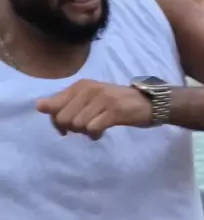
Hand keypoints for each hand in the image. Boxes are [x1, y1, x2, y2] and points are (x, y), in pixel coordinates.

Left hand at [36, 80, 152, 139]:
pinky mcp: (114, 111)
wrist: (148, 102)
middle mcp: (90, 89)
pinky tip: (102, 132)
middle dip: (72, 128)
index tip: (67, 127)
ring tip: (96, 127)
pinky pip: (93, 128)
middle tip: (85, 127)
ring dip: (85, 132)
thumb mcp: (89, 98)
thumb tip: (38, 106)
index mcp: (81, 85)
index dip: (57, 121)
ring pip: (78, 124)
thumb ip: (65, 102)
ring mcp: (102, 99)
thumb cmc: (116, 101)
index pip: (55, 106)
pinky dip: (95, 134)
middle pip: (64, 118)